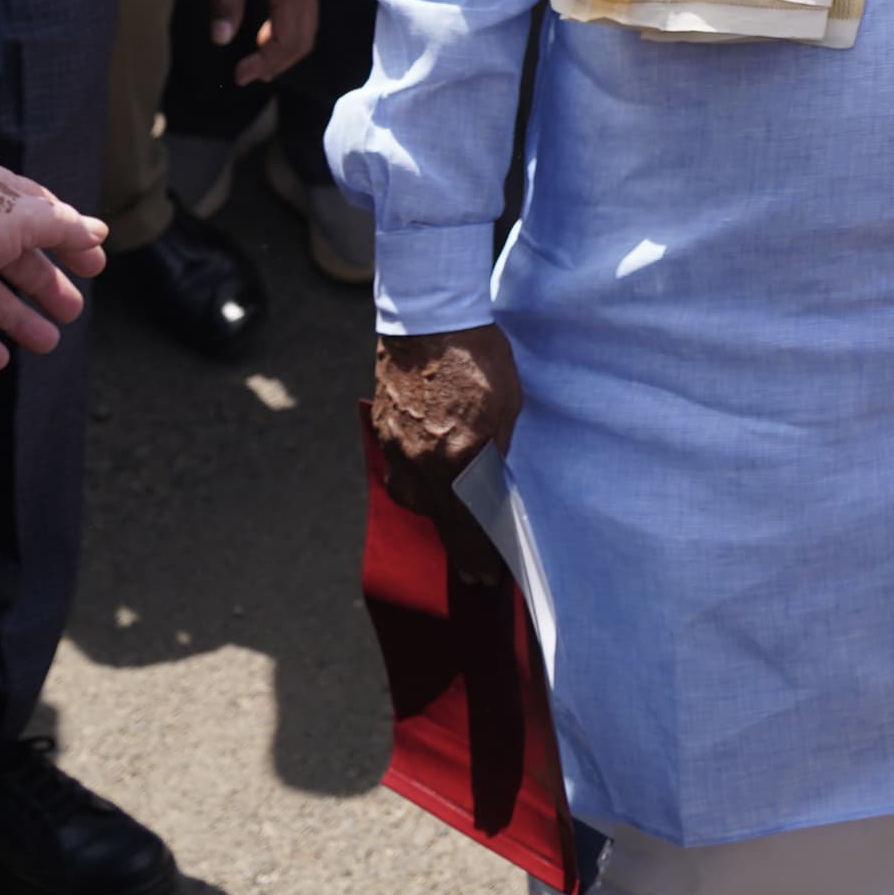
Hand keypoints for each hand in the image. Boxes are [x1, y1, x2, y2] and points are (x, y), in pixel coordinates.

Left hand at [0, 162, 106, 370]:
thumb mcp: (23, 216)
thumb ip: (63, 227)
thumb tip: (97, 232)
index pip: (41, 217)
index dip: (70, 241)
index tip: (94, 266)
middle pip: (18, 261)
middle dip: (48, 286)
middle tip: (72, 310)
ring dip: (20, 319)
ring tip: (47, 342)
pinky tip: (0, 360)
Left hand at [212, 0, 322, 83]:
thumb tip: (221, 38)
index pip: (288, 39)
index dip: (265, 63)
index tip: (239, 73)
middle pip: (304, 40)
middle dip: (277, 63)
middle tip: (246, 74)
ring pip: (307, 28)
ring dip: (283, 50)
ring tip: (254, 61)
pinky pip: (303, 13)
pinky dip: (287, 31)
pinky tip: (263, 33)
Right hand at [373, 324, 523, 579]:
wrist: (429, 319)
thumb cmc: (478, 356)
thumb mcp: (508, 406)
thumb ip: (498, 452)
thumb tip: (495, 487)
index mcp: (460, 455)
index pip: (473, 521)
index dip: (483, 551)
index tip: (491, 574)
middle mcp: (423, 460)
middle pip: (443, 520)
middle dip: (462, 550)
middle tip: (476, 576)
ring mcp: (399, 449)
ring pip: (418, 502)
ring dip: (440, 522)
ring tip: (457, 539)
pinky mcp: (385, 435)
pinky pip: (402, 477)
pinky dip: (419, 492)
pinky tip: (431, 496)